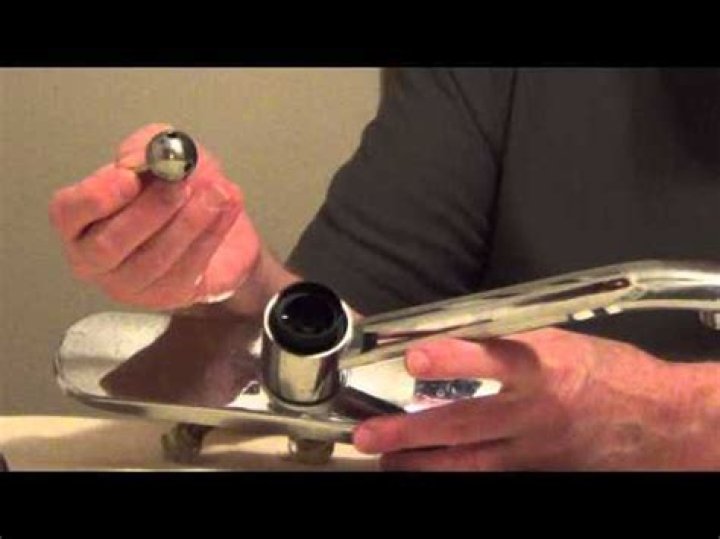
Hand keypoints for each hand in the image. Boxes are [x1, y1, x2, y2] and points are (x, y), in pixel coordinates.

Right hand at [49, 124, 260, 309]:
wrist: (221, 221)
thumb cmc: (182, 187)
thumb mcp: (166, 151)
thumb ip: (148, 145)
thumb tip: (136, 161)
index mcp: (80, 219)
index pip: (68, 212)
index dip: (96, 196)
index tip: (130, 177)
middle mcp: (95, 257)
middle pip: (108, 245)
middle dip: (149, 211)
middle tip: (181, 186)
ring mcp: (130, 283)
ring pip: (152, 260)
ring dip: (188, 223)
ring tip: (216, 193)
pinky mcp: (168, 295)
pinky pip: (187, 269)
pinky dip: (211, 235)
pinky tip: (227, 209)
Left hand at [353, 328, 714, 469]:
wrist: (657, 421)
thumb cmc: (606, 373)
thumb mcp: (559, 341)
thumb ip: (506, 343)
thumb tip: (450, 341)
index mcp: (544, 365)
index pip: (492, 357)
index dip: (452, 358)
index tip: (414, 355)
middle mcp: (535, 410)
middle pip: (465, 422)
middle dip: (410, 432)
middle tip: (369, 435)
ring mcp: (534, 448)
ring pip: (468, 462)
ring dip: (421, 463)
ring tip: (385, 461)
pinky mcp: (537, 472)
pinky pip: (489, 475)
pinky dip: (456, 473)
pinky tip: (430, 471)